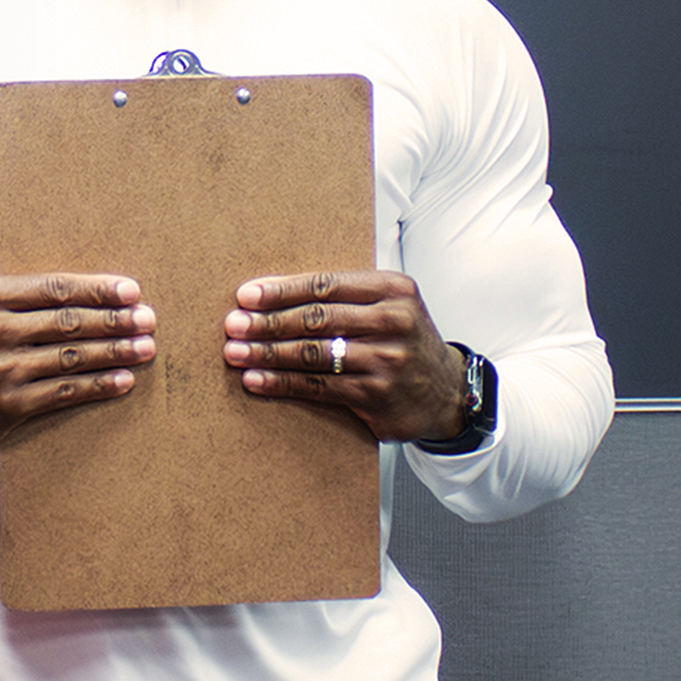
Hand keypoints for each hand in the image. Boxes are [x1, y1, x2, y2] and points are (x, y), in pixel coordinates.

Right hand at [0, 274, 156, 447]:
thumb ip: (22, 295)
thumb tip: (91, 294)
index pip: (54, 289)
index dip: (97, 289)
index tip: (130, 291)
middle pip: (68, 322)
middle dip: (114, 320)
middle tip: (147, 319)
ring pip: (71, 358)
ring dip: (115, 353)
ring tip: (144, 347)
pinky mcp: (7, 406)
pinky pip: (64, 393)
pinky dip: (98, 386)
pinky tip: (122, 379)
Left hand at [221, 271, 467, 442]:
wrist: (448, 392)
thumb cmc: (404, 342)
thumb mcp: (387, 306)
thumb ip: (342, 297)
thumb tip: (269, 292)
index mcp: (393, 290)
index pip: (326, 285)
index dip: (281, 290)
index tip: (246, 295)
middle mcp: (393, 321)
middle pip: (315, 319)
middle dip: (267, 322)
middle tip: (233, 325)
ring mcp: (387, 359)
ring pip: (312, 353)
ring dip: (267, 353)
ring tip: (236, 352)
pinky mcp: (376, 394)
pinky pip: (318, 386)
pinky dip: (281, 382)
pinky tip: (256, 380)